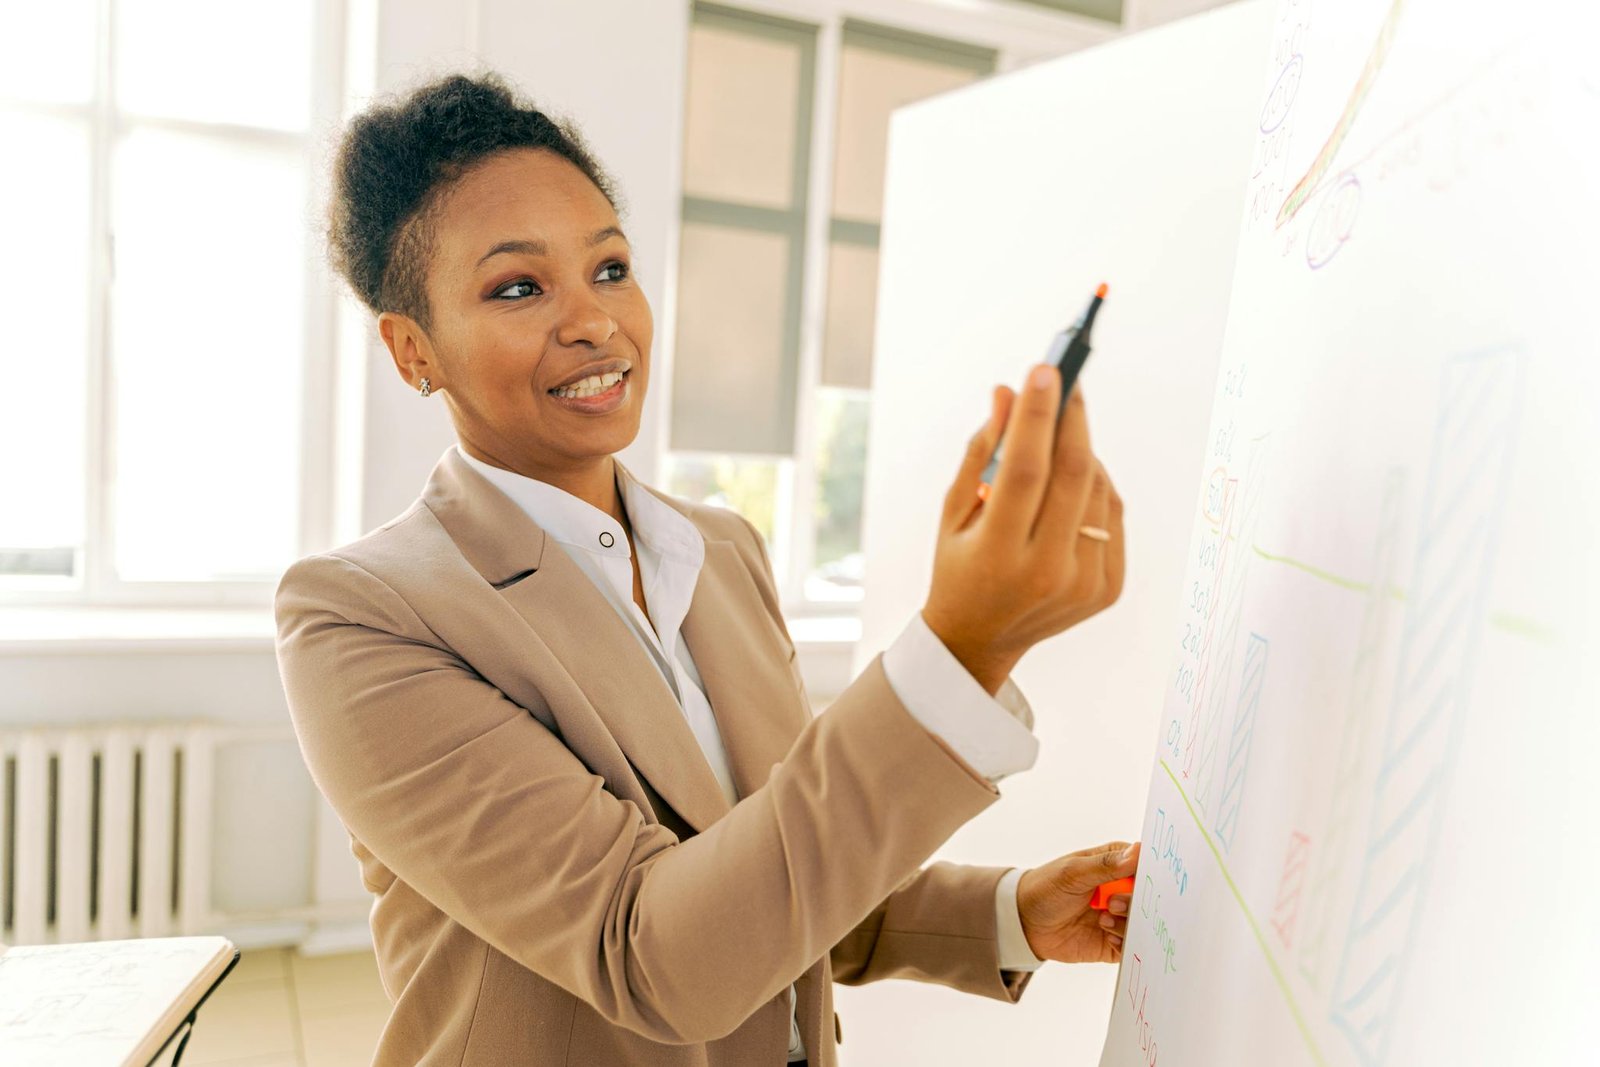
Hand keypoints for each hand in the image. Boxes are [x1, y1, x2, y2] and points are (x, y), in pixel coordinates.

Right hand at [921, 367, 1125, 694]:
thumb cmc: (958, 568)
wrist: (979, 641)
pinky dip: (1095, 486)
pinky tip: (1072, 481)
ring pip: (1098, 490)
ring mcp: (1084, 584)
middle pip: (1073, 475)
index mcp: (999, 556)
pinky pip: (1111, 515)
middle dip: (1071, 419)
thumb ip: (981, 451)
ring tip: (1058, 437)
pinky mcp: (1108, 589)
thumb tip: (1007, 394)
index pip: (1025, 471)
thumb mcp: (953, 512)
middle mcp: (1047, 573)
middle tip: (1066, 383)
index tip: (1043, 371)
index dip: (1036, 416)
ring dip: (1082, 451)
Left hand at [1015, 840, 1139, 963]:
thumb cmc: (1046, 887)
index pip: (1147, 866)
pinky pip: (1133, 946)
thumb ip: (1106, 864)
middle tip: (1112, 903)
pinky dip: (1123, 942)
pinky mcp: (1115, 941)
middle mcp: (1123, 890)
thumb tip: (1139, 850)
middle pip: (1151, 897)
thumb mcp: (1073, 872)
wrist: (1025, 922)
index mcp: (1117, 864)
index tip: (1144, 882)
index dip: (1152, 874)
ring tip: (1102, 920)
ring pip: (1145, 923)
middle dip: (1135, 902)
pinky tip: (1104, 935)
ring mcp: (1121, 917)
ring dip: (1127, 923)